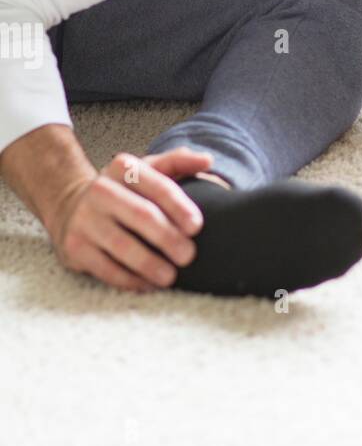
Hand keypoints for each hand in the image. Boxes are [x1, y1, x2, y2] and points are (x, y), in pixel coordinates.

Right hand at [50, 146, 212, 291]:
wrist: (71, 206)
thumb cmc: (124, 192)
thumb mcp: (146, 170)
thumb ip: (177, 163)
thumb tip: (208, 161)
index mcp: (123, 168)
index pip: (158, 186)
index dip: (179, 207)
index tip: (196, 227)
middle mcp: (100, 190)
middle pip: (142, 215)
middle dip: (169, 238)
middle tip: (189, 256)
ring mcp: (84, 219)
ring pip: (123, 246)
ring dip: (151, 265)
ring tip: (170, 277)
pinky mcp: (75, 247)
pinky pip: (107, 269)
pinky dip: (131, 280)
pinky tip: (148, 284)